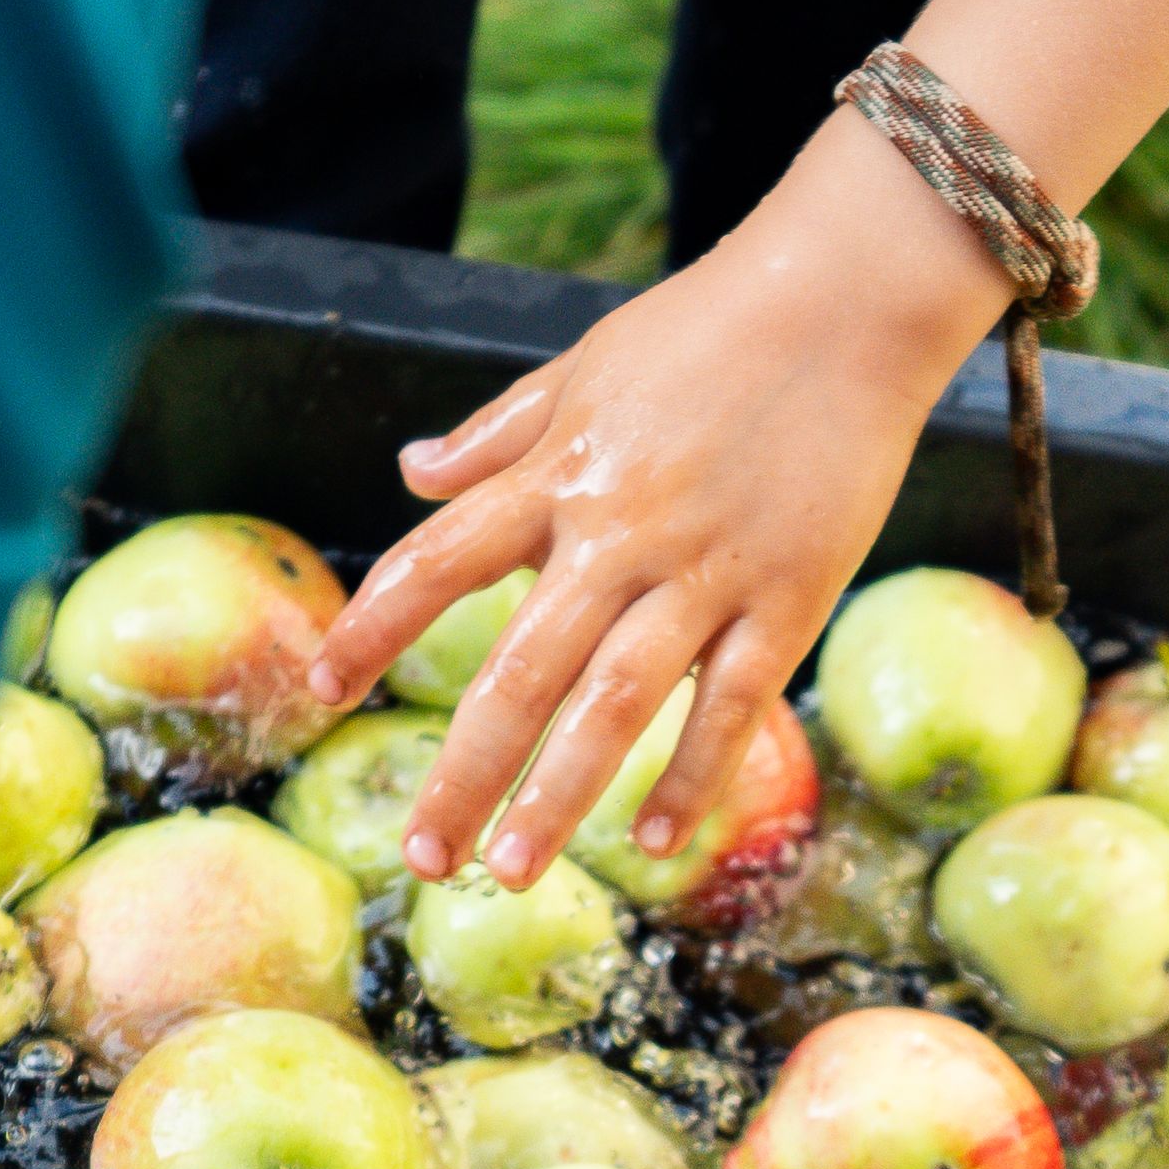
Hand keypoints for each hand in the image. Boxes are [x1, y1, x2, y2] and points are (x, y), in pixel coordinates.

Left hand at [300, 126, 998, 890]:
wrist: (848, 297)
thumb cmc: (710, 327)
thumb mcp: (583, 367)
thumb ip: (497, 433)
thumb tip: (410, 470)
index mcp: (559, 473)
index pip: (438, 561)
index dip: (374, 627)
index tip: (321, 689)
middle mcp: (619, 532)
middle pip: (519, 670)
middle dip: (462, 771)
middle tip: (420, 855)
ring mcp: (705, 571)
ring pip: (614, 704)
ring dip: (557, 795)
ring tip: (507, 871)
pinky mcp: (787, 596)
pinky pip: (730, 706)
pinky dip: (692, 777)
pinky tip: (653, 842)